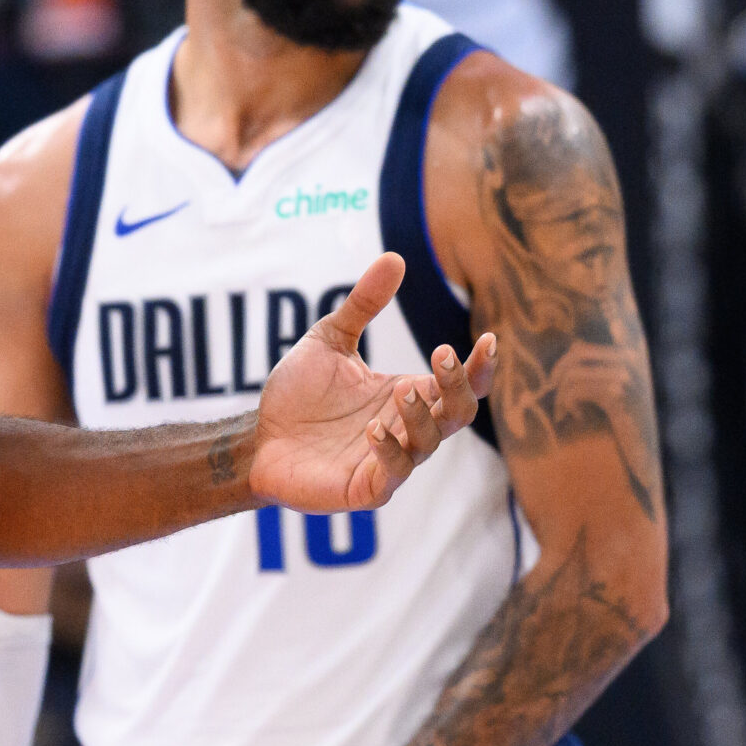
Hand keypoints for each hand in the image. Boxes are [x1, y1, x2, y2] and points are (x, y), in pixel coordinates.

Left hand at [249, 254, 495, 511]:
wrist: (257, 439)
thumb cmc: (297, 396)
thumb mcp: (329, 340)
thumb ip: (362, 304)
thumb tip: (395, 257)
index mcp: (407, 393)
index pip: (460, 384)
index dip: (479, 366)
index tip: (488, 338)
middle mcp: (407, 428)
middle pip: (458, 412)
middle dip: (458, 385)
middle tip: (440, 355)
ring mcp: (390, 460)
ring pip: (428, 442)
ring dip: (420, 417)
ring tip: (401, 394)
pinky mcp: (366, 488)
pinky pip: (392, 473)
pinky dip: (389, 452)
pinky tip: (373, 430)